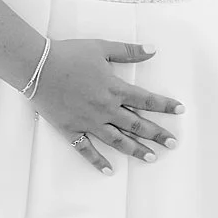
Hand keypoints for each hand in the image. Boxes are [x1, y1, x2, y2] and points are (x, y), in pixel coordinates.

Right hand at [33, 39, 183, 172]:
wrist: (37, 67)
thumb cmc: (68, 54)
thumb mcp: (101, 48)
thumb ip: (128, 51)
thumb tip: (153, 49)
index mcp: (114, 89)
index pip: (146, 100)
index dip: (164, 105)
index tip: (180, 111)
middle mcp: (105, 109)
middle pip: (136, 125)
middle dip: (157, 134)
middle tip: (172, 144)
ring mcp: (88, 122)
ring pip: (117, 140)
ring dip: (135, 150)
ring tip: (151, 158)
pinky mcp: (71, 129)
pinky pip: (86, 149)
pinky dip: (97, 161)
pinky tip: (109, 170)